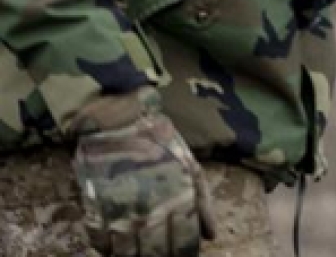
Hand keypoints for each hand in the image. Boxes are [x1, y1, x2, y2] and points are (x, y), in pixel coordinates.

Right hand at [72, 91, 213, 256]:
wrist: (120, 122)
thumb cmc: (161, 144)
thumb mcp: (191, 168)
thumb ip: (202, 204)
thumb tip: (211, 236)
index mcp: (177, 201)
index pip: (184, 244)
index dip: (184, 254)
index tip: (183, 255)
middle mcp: (150, 212)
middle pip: (156, 253)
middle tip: (160, 255)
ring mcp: (120, 212)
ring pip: (127, 254)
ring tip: (137, 253)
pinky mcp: (94, 209)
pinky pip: (99, 243)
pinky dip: (105, 249)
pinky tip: (112, 247)